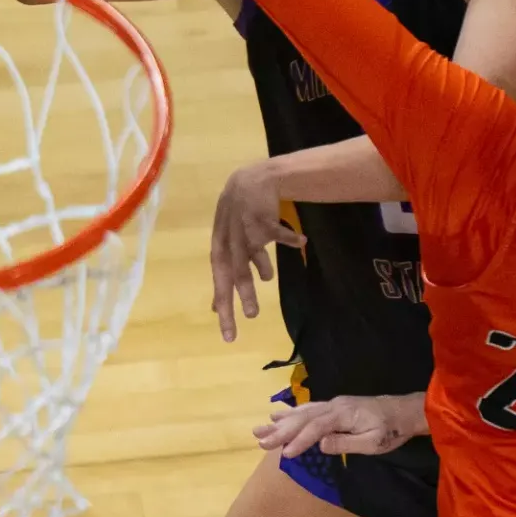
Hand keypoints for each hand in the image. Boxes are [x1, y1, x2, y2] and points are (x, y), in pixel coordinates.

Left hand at [210, 161, 304, 342]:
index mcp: (221, 250)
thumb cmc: (238, 219)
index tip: (228, 334)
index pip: (220, 282)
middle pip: (235, 271)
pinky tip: (300, 243)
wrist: (249, 182)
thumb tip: (215, 308)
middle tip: (252, 317)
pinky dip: (288, 238)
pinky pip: (277, 229)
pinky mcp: (262, 216)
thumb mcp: (228, 246)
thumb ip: (226, 275)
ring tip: (268, 281)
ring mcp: (246, 228)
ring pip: (252, 252)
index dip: (223, 306)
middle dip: (243, 294)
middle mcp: (230, 241)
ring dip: (261, 267)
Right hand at [254, 394, 427, 457]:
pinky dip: (291, 413)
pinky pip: (308, 409)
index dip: (300, 440)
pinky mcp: (333, 407)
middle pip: (304, 418)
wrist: (403, 412)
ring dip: (281, 422)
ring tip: (260, 430)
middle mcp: (335, 406)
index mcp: (344, 414)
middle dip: (281, 430)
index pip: (317, 427)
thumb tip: (320, 445)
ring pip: (302, 412)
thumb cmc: (390, 430)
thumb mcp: (373, 442)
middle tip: (260, 441)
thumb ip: (346, 443)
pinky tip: (278, 416)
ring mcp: (333, 404)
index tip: (284, 453)